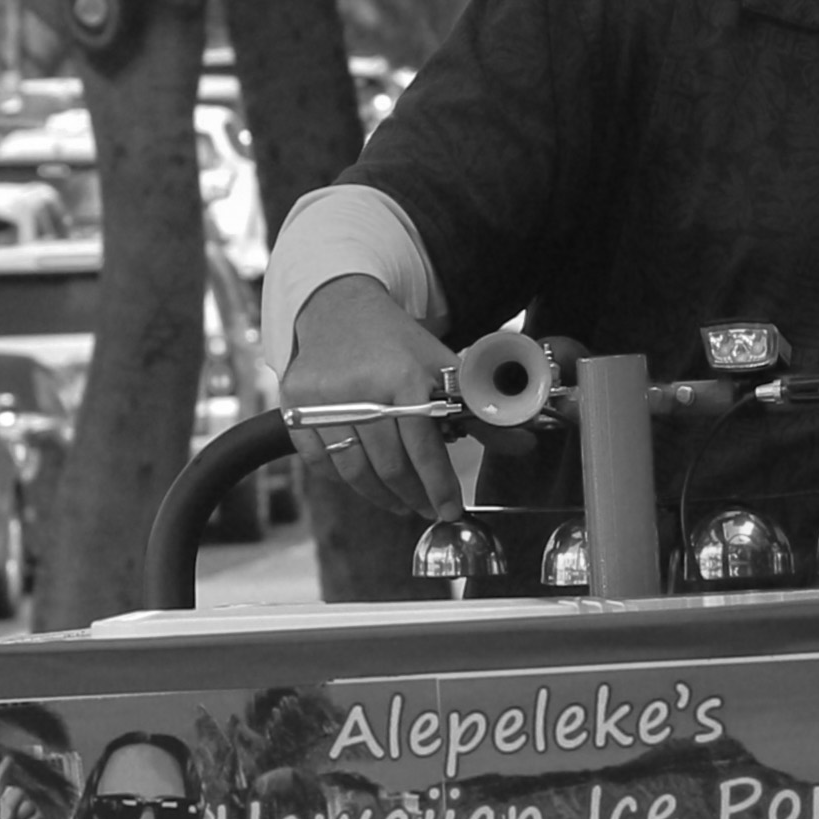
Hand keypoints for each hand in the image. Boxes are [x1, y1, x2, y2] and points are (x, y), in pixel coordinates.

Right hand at [280, 275, 460, 521]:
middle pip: (389, 466)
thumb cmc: (398, 343)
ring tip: (398, 503)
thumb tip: (524, 444)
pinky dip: (341, 477)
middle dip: (413, 496)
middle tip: (425, 510)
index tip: (449, 510)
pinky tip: (361, 481)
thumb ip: (482, 412)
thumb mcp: (444, 367)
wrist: (340, 308)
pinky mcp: (294, 405)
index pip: (423, 448)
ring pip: (353, 470)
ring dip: (379, 495)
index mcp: (402, 377)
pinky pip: (318, 461)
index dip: (439, 486)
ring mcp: (322, 399)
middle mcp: (360, 390)